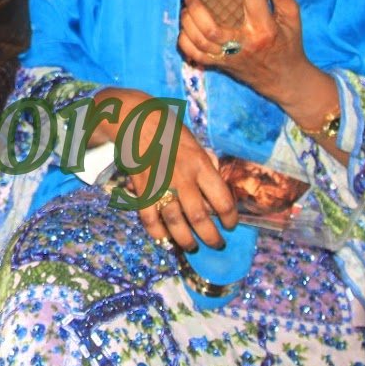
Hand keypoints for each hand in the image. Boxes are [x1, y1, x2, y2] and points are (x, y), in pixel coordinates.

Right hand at [112, 89, 236, 251]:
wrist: (133, 118)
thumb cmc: (167, 128)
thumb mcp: (194, 143)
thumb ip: (204, 167)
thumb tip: (213, 191)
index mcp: (200, 164)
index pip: (223, 200)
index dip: (230, 218)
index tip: (231, 225)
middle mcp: (182, 178)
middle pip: (201, 218)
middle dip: (212, 237)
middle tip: (217, 244)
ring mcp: (160, 185)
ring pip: (176, 223)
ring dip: (186, 240)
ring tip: (192, 247)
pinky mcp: (141, 189)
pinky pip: (149, 218)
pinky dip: (157, 232)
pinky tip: (164, 238)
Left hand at [179, 0, 314, 105]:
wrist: (285, 79)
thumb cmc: (288, 43)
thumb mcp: (291, 17)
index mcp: (265, 29)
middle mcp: (245, 44)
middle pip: (212, 27)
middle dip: (197, 5)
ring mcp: (230, 57)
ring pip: (200, 41)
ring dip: (188, 20)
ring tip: (187, 4)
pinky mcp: (220, 66)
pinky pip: (195, 55)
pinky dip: (185, 39)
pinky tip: (186, 26)